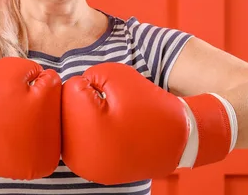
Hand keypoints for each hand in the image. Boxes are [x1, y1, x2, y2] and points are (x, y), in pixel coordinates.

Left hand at [61, 62, 233, 183]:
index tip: (114, 94)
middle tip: (112, 106)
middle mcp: (80, 156)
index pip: (70, 91)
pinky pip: (81, 143)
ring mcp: (87, 168)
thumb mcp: (118, 75)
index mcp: (85, 129)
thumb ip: (87, 76)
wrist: (183, 138)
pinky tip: (112, 131)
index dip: (93, 84)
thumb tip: (71, 92)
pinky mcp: (95, 172)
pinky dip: (92, 133)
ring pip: (71, 128)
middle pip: (64, 112)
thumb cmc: (151, 104)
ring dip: (86, 118)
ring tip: (112, 119)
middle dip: (84, 102)